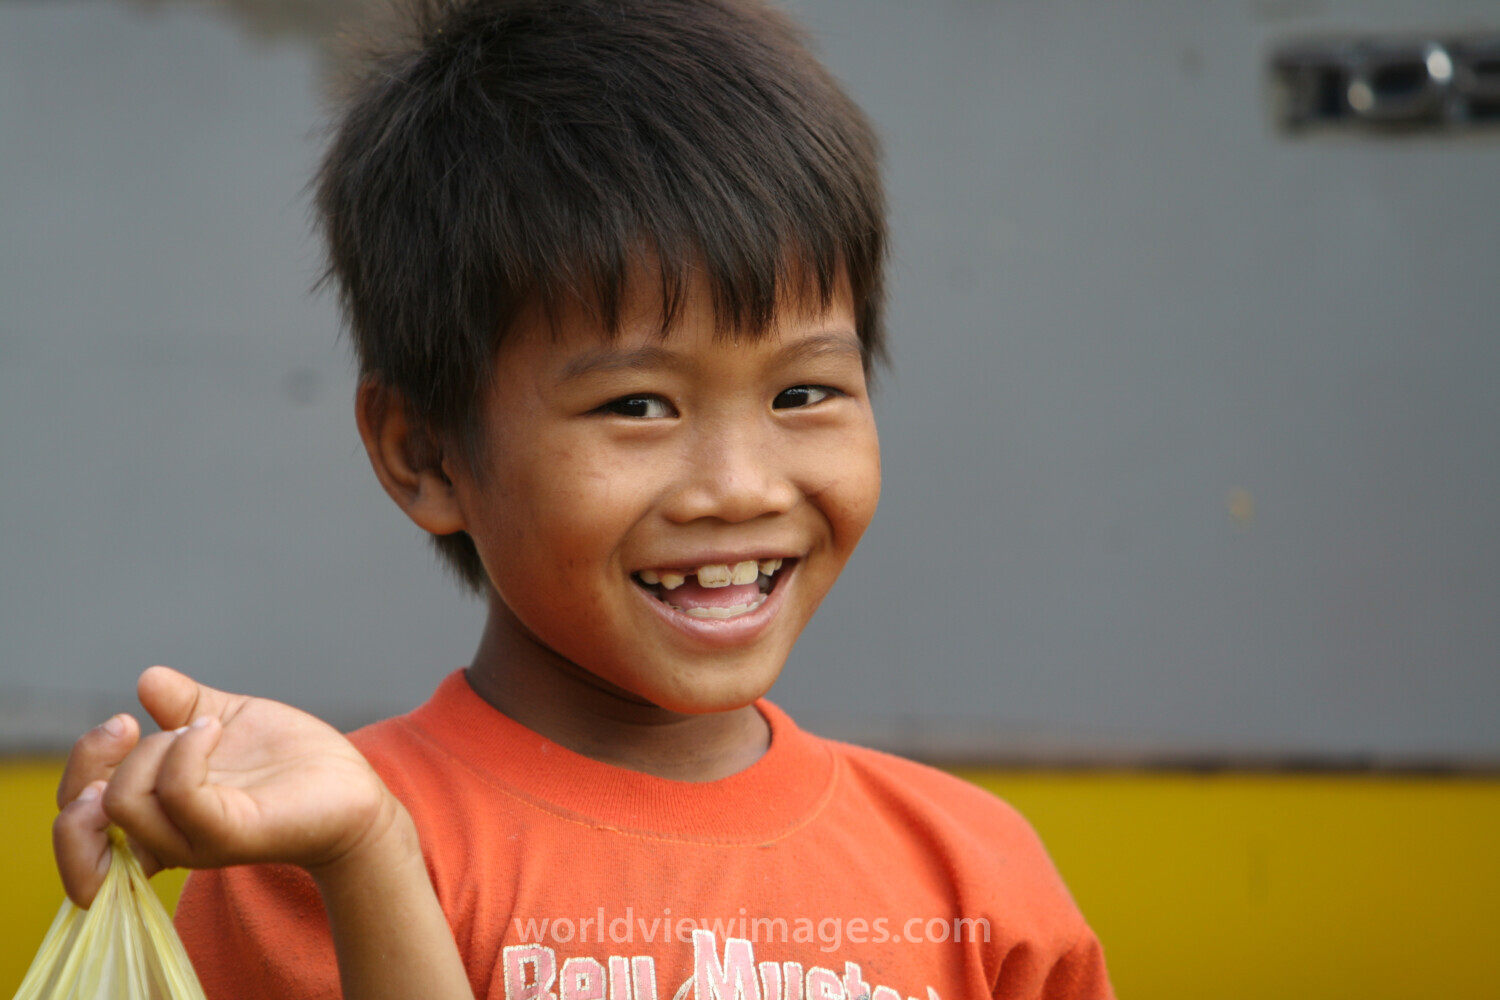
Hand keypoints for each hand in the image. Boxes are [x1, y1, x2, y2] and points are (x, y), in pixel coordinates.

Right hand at [54, 666, 395, 907]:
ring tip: (204, 728)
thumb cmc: (286, 762)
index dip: (75, 776)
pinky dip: (187, 748)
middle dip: (91, 758)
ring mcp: (195, 839)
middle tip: (129, 726)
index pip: (74, 822)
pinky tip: (216, 728)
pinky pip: (181, 794)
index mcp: (153, 814)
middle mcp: (165, 836)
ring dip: (153, 748)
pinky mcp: (231, 834)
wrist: (348, 788)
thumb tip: (147, 679)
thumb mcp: (224, 722)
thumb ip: (182, 704)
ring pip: (124, 801)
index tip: (119, 729)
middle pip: (79, 815)